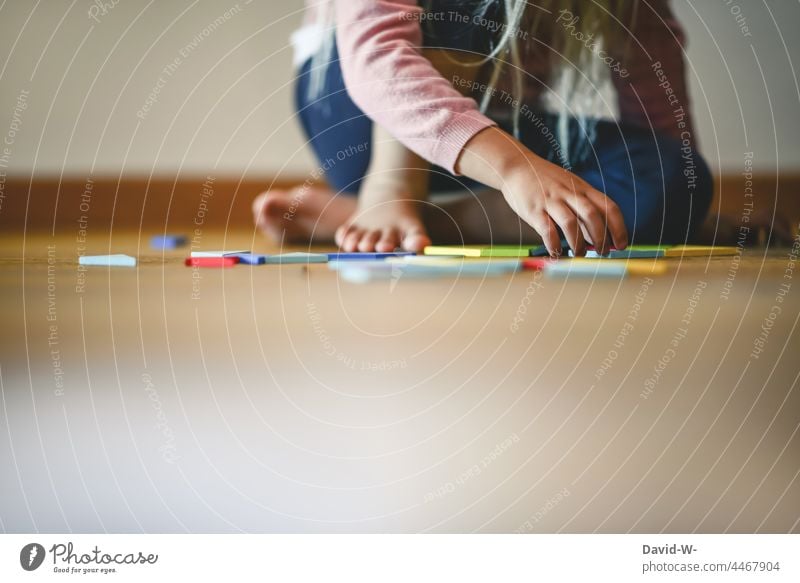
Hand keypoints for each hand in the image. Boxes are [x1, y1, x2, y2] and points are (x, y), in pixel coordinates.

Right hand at [502, 154, 627, 256]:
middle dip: (601, 238)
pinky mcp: (534, 210)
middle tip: (603, 253)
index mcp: (583, 188)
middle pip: (592, 216)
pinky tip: (557, 253)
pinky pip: (547, 230)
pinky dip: (554, 245)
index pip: (608, 207)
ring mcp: (551, 201)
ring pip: (570, 224)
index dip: (619, 228)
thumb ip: (583, 211)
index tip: (621, 245)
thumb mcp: (570, 189)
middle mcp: (569, 193)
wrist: (518, 166)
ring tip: (580, 254)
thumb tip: (596, 240)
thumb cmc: (546, 182)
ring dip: (578, 244)